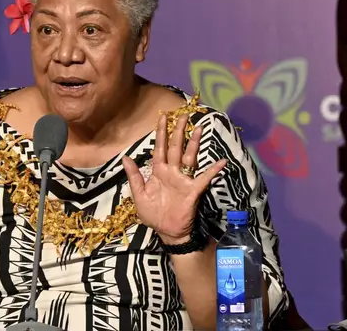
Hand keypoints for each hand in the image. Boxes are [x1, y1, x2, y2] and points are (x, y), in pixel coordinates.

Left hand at [122, 114, 226, 244]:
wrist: (167, 231)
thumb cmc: (152, 214)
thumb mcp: (139, 195)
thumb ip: (134, 176)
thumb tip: (125, 157)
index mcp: (158, 172)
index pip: (159, 148)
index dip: (161, 133)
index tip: (163, 117)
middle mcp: (172, 172)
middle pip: (176, 147)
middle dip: (178, 131)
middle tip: (183, 114)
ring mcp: (183, 180)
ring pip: (189, 157)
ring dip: (194, 143)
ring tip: (199, 128)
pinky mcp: (193, 190)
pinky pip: (204, 178)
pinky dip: (213, 170)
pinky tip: (221, 162)